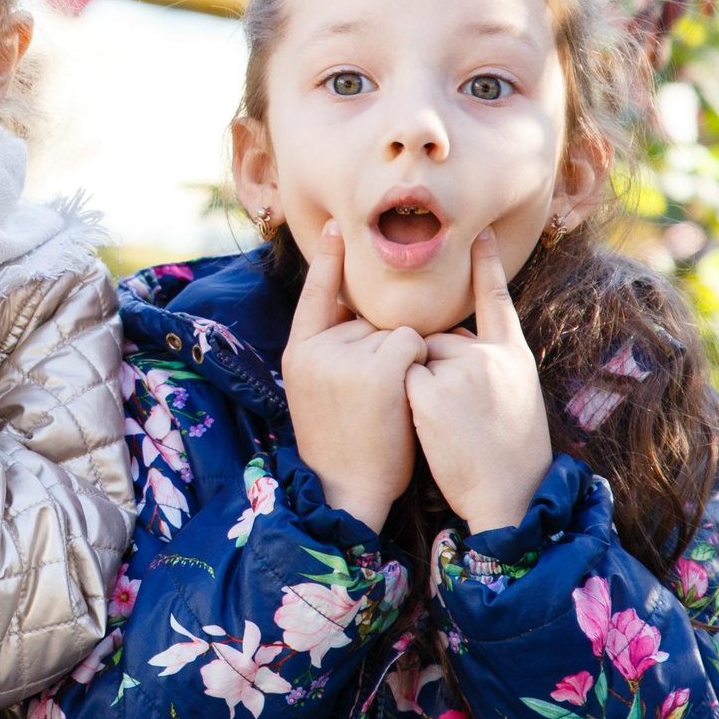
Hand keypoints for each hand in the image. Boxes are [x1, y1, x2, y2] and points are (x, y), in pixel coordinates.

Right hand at [281, 223, 425, 530]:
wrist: (349, 491)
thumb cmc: (345, 444)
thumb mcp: (317, 390)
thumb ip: (331, 350)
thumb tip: (359, 310)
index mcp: (298, 352)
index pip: (315, 293)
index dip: (325, 259)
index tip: (333, 227)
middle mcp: (316, 348)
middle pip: (369, 316)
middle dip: (383, 346)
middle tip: (372, 400)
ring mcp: (346, 357)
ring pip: (395, 328)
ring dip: (405, 358)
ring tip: (387, 405)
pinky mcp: (379, 369)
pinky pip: (413, 340)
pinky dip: (420, 361)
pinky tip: (406, 394)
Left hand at [407, 229, 552, 533]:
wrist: (511, 495)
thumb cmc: (510, 456)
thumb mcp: (513, 397)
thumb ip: (487, 364)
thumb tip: (451, 341)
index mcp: (513, 354)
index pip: (497, 300)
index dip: (488, 265)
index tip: (481, 233)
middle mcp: (489, 354)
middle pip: (437, 338)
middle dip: (430, 366)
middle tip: (458, 414)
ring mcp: (461, 370)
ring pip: (414, 358)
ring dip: (415, 385)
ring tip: (448, 425)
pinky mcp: (432, 391)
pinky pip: (400, 379)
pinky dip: (403, 399)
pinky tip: (429, 426)